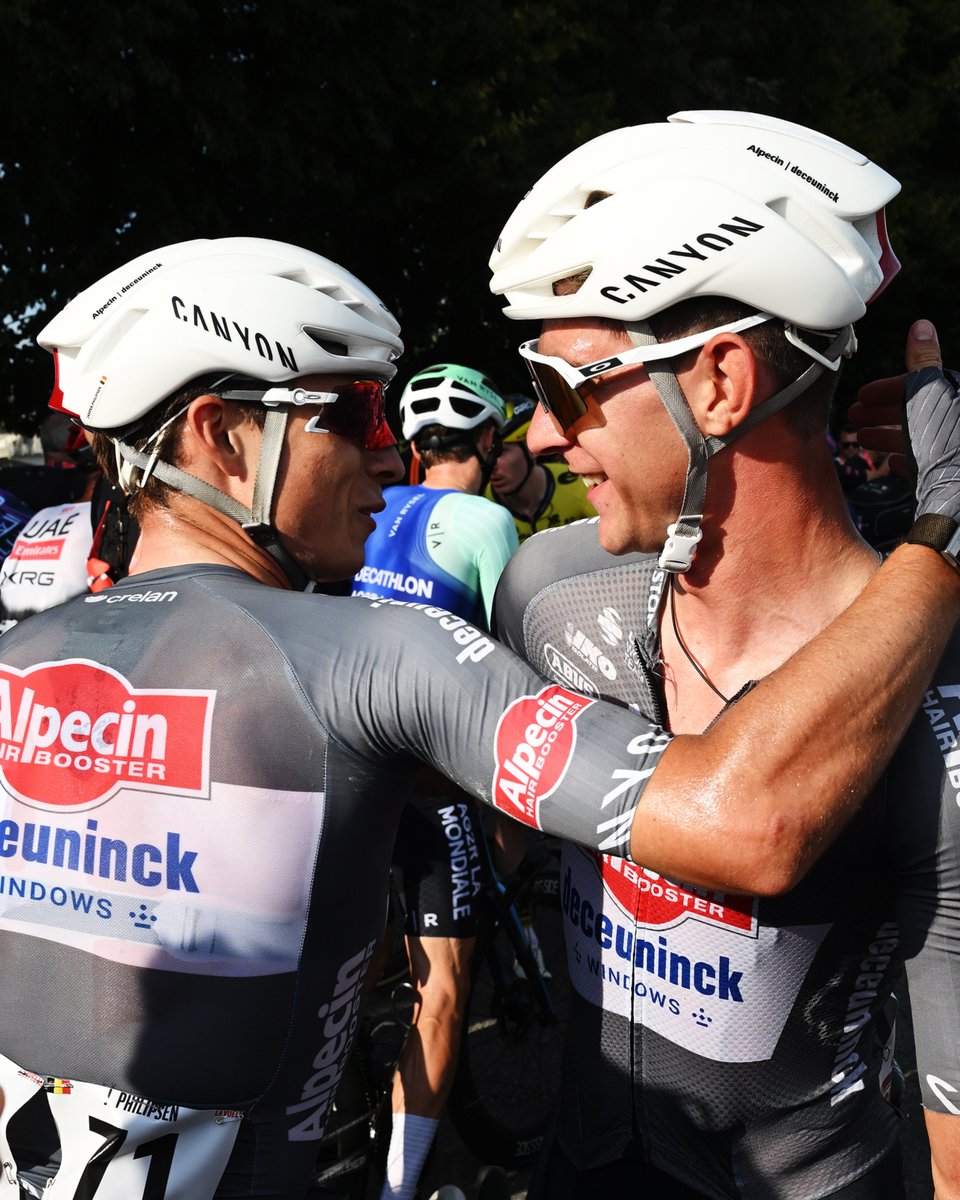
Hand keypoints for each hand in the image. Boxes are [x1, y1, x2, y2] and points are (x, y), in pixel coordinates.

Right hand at [850, 320, 959, 521]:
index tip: (862, 396)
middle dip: (881, 412)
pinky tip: (893, 464)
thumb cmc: (943, 444)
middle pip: (915, 412)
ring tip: (861, 438)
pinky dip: (906, 461)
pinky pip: (926, 466)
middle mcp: (954, 427)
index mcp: (953, 402)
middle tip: (854, 416)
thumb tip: (921, 326)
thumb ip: (922, 362)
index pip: (919, 386)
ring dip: (886, 436)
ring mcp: (951, 455)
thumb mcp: (927, 393)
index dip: (886, 389)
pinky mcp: (947, 480)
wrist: (955, 501)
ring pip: (917, 439)